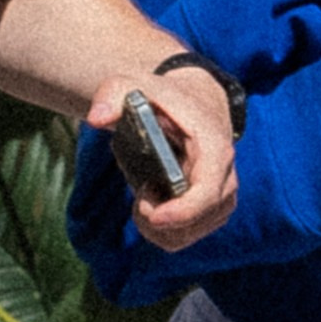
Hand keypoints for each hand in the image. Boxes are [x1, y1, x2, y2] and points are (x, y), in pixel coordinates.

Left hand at [83, 60, 238, 249]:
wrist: (193, 102)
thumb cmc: (163, 96)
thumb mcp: (134, 85)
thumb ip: (112, 94)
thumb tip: (96, 118)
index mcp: (214, 149)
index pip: (208, 192)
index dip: (183, 211)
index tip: (153, 215)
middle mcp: (225, 178)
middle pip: (197, 221)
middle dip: (159, 218)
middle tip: (143, 189)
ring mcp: (220, 198)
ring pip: (188, 235)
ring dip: (156, 227)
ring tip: (146, 193)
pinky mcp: (209, 211)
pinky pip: (184, 237)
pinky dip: (161, 231)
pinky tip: (151, 204)